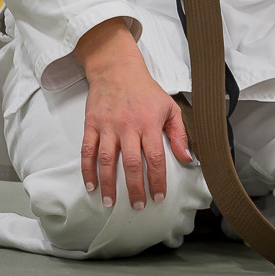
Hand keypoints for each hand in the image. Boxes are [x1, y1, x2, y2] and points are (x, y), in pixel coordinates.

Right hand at [75, 19, 192, 209]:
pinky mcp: (91, 124)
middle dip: (135, 188)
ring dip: (108, 184)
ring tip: (110, 202)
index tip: (158, 197)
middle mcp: (128, 126)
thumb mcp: (169, 107)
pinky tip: (91, 185)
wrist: (116, 68)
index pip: (155, 158)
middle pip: (131, 163)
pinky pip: (87, 151)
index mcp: (149, 123)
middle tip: (138, 206)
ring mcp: (107, 126)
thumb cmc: (145, 90)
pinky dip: (87, 170)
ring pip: (107, 160)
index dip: (157, 180)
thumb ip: (179, 134)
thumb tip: (187, 158)